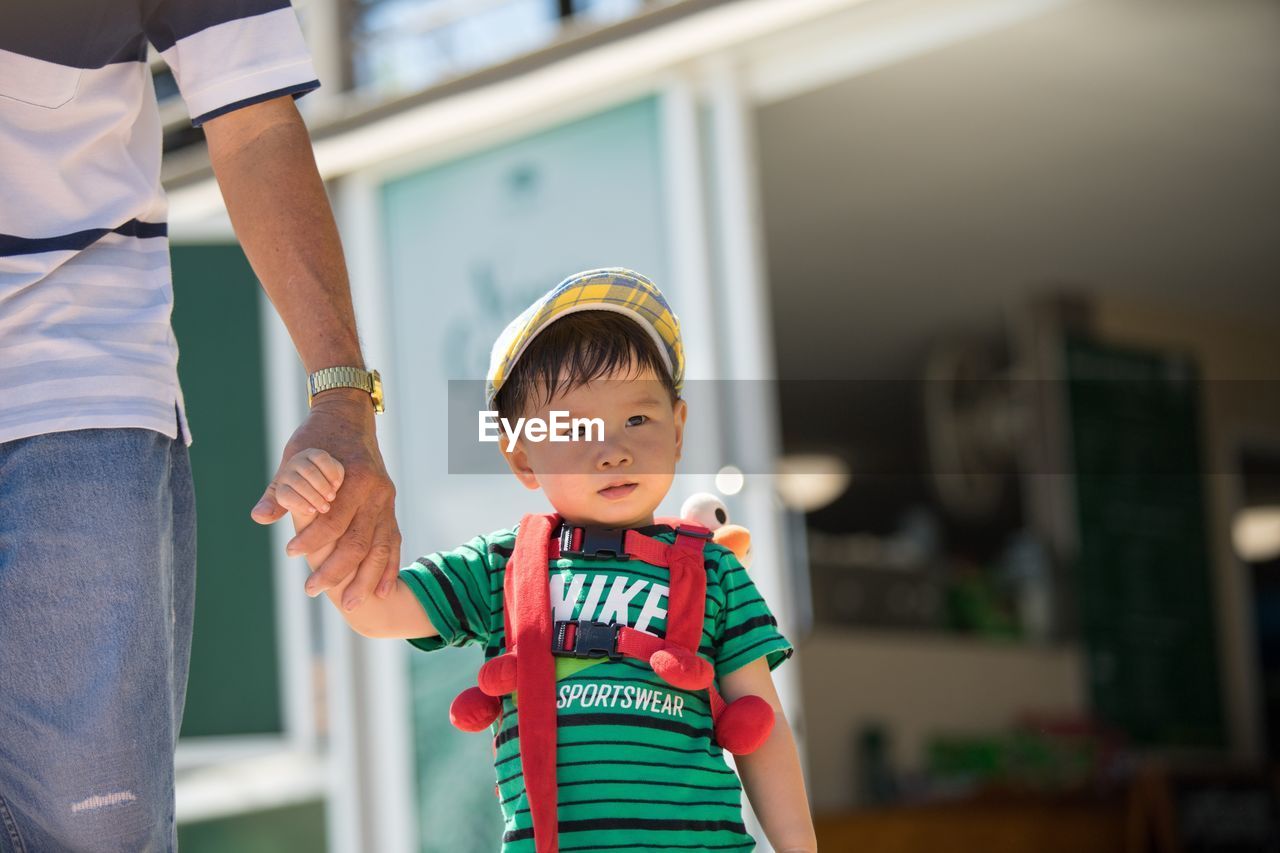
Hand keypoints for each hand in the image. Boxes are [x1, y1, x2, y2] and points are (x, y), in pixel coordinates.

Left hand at [252, 389, 399, 608]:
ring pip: (380, 548)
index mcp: (354, 478)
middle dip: (336, 570)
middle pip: (358, 541)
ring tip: (349, 605)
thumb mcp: (293, 459)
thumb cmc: (317, 440)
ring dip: (365, 579)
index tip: (291, 553)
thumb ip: (280, 491)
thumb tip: (260, 517)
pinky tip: (382, 591)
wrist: (349, 418)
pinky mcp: (390, 510)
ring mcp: (386, 503)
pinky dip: (389, 568)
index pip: (333, 519)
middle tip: (310, 590)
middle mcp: (376, 492)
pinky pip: (393, 543)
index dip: (312, 540)